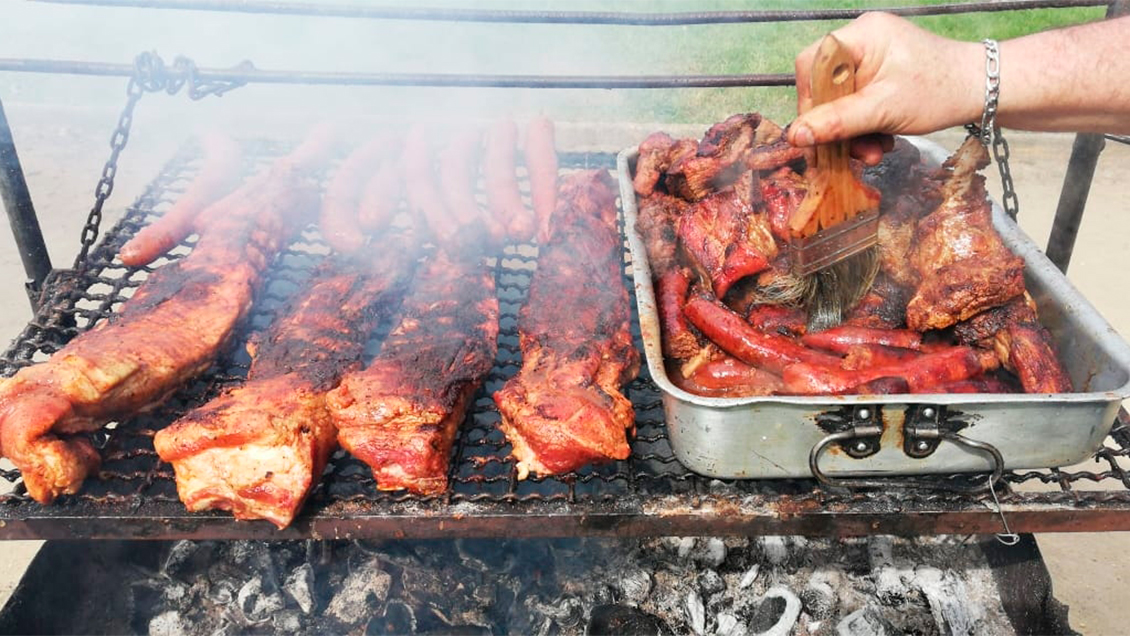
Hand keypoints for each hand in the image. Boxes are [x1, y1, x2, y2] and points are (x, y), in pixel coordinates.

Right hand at [788, 12, 982, 163]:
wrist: (983, 92)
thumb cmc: (939, 92)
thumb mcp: (883, 111)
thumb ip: (837, 122)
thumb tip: (795, 135)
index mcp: (862, 35)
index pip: (811, 65)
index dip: (810, 101)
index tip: (818, 131)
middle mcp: (863, 40)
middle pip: (826, 86)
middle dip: (837, 124)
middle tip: (852, 152)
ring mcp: (872, 57)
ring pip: (841, 99)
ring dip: (853, 132)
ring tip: (874, 153)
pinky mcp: (881, 74)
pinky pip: (857, 101)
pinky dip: (865, 126)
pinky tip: (882, 142)